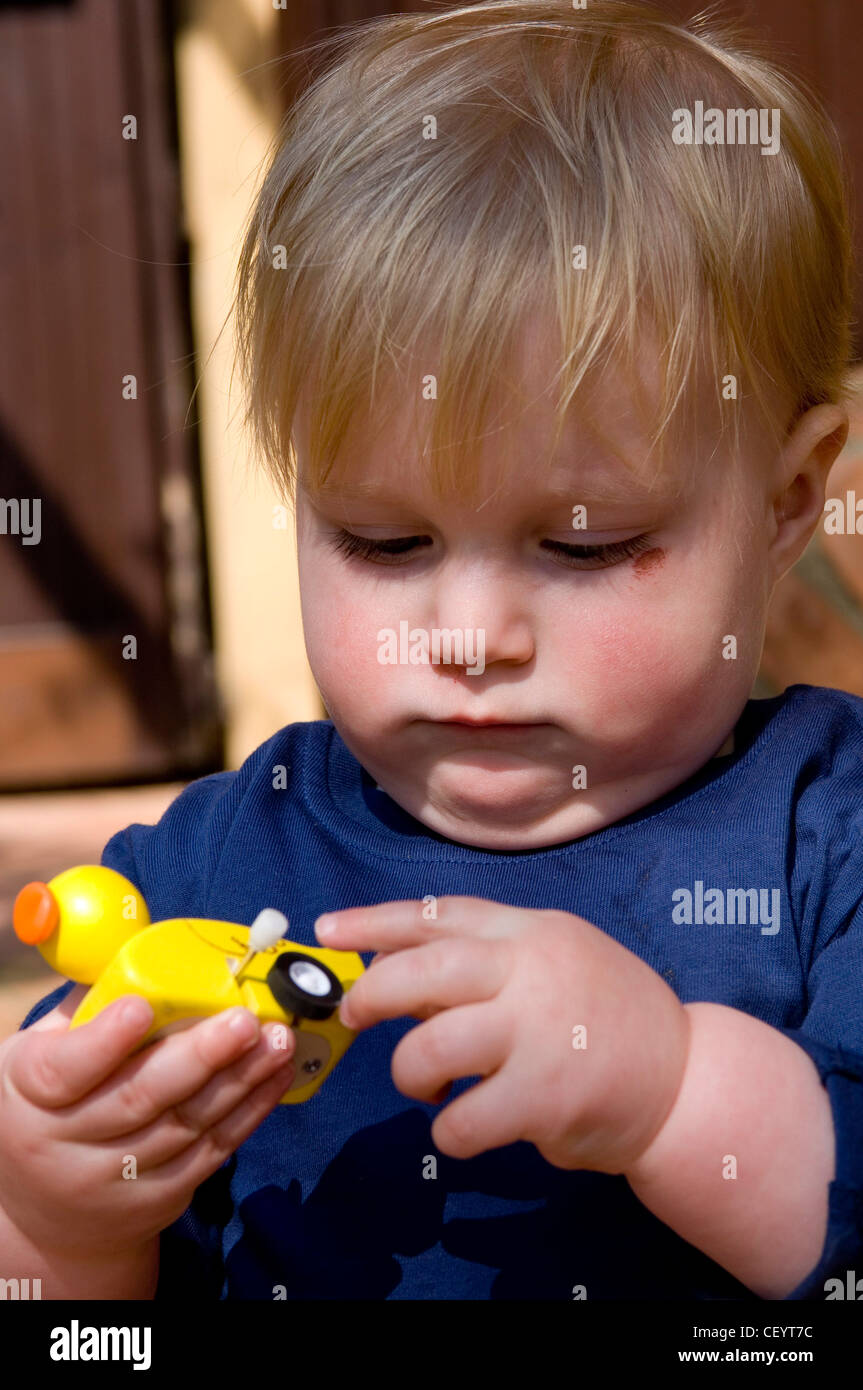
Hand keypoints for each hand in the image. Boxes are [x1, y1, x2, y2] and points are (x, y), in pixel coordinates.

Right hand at [0, 987, 295, 1256]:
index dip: (104, 1040)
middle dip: (200, 1055)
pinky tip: (275, 1075)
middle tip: (244, 1020)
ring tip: (278, 1040)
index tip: (142, 1006)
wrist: (48, 1214)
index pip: (65, 1069)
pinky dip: (250, 1112)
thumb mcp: (41, 1053)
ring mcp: (112, 1180)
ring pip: (186, 1125)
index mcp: (30, 1094)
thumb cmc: (50, 1104)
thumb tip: (144, 950)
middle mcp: (64, 1145)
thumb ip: (87, 1007)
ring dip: (240, 1079)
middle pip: (138, 1098)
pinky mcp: (158, 1199)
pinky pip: (212, 1152)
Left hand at [315, 897, 690, 1173]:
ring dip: (409, 1073)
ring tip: (424, 1086)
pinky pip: (459, 1121)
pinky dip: (447, 1131)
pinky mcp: (544, 1097)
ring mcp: (539, 1033)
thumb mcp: (554, 965)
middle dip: (371, 993)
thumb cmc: (609, 1020)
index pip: (439, 914)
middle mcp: (532, 971)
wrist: (687, 1081)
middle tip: (355, 1014)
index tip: (326, 928)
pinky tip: (463, 1128)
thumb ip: (486, 965)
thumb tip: (400, 978)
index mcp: (532, 932)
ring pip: (430, 1049)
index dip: (374, 921)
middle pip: (421, 971)